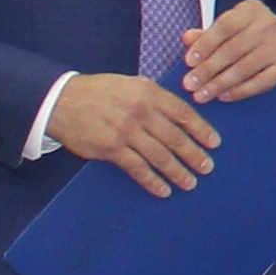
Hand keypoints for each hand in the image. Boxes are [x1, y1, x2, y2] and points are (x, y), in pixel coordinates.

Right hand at [47, 73, 216, 197]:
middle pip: (175, 138)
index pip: (183, 113)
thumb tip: (183, 114)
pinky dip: (152, 181)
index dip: (201, 130)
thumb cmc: (100, 92)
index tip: (214, 143)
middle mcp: (140, 111)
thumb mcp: (131, 84)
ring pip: (159, 156)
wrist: (61, 100)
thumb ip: (156, 97)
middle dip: (194, 155)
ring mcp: (125, 131)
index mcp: (148, 93)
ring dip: (177, 172)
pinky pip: (137, 168)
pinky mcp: (110, 149)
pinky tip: (163, 190)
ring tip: (190, 182)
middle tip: (207, 168)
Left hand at [181, 0, 275, 102]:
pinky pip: (261, 82)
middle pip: (232, 49)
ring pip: (244, 68)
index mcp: (251, 10)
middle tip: (190, 85)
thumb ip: (208, 35)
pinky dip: (241, 91)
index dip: (204, 45)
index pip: (224, 27)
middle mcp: (269, 24)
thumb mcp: (232, 29)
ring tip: (202, 95)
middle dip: (208, 69)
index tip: (188, 62)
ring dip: (220, 84)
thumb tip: (187, 38)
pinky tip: (225, 96)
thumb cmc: (252, 38)